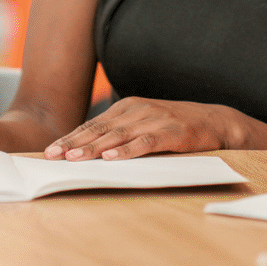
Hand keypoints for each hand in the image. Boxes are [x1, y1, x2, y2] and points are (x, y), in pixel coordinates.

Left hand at [44, 97, 236, 160]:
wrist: (216, 121)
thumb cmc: (175, 127)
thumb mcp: (145, 124)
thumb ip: (121, 133)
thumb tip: (89, 153)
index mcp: (128, 107)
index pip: (93, 124)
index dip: (70, 138)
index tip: (50, 151)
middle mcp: (138, 110)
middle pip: (100, 129)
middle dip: (73, 143)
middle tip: (52, 155)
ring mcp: (155, 119)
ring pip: (118, 135)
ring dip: (94, 147)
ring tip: (74, 158)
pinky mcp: (172, 132)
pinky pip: (146, 142)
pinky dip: (127, 150)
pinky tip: (112, 158)